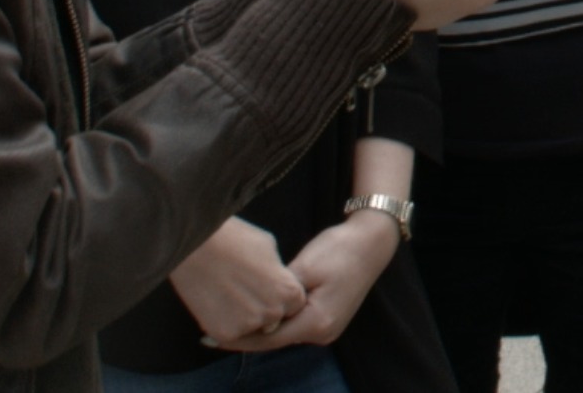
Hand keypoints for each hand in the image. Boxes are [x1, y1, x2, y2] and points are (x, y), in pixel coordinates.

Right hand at [168, 218, 304, 345]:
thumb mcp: (269, 248)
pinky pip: (231, 332)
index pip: (294, 304)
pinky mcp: (225, 334)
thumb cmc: (234, 239)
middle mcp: (273, 313)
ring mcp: (249, 325)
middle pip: (273, 318)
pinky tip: (215, 301)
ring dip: (243, 316)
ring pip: (251, 327)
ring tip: (227, 292)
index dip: (278, 294)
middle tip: (242, 288)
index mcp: (290, 291)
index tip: (263, 284)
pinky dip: (223, 321)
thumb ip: (278, 272)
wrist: (195, 246)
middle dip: (261, 307)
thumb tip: (278, 281)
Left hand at [211, 211, 398, 351]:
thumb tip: (255, 308)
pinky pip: (296, 325)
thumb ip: (278, 293)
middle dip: (246, 335)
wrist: (373, 241)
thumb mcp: (303, 267)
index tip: (210, 337)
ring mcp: (328, 328)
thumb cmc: (338, 249)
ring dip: (261, 328)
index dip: (238, 339)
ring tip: (231, 319)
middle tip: (213, 328)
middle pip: (275, 341)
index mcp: (316, 322)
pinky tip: (259, 311)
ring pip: (285, 334)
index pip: (268, 341)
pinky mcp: (329, 319)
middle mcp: (323, 333)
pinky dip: (276, 321)